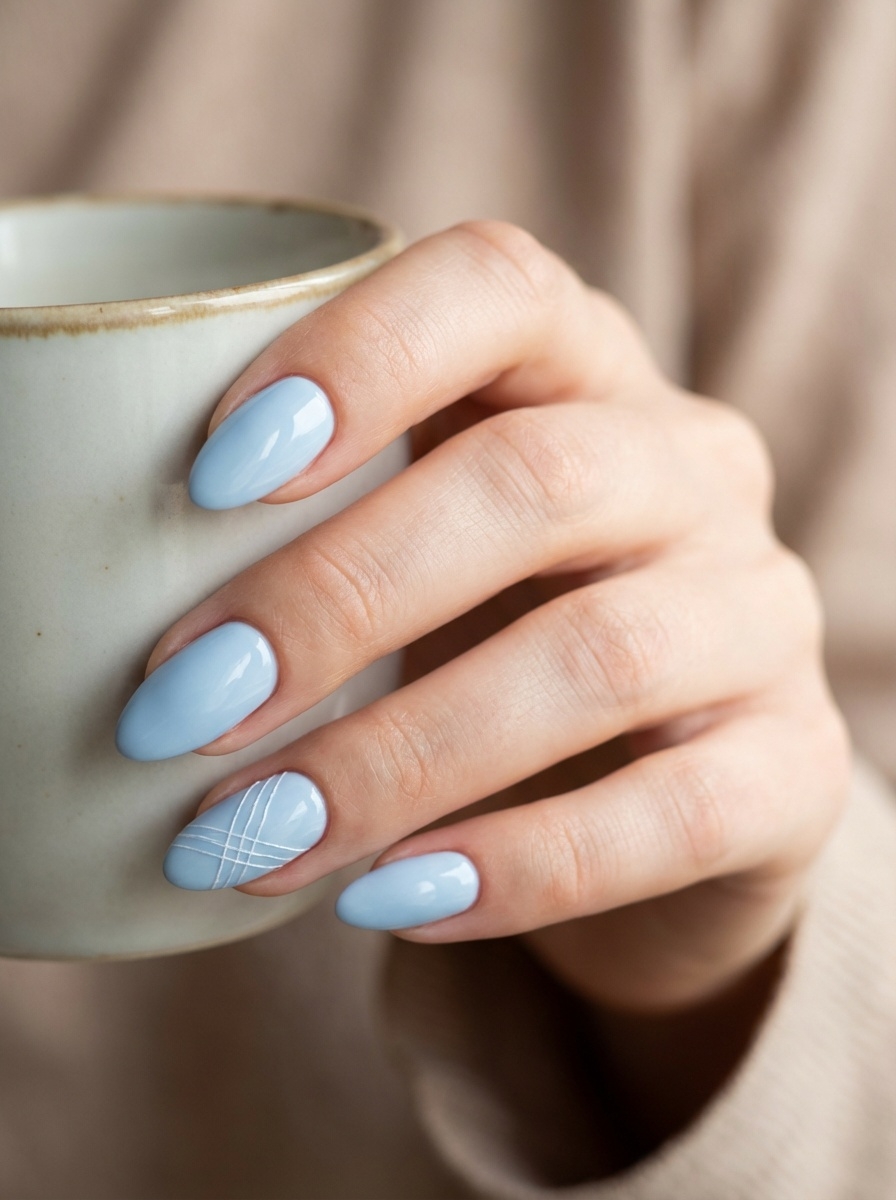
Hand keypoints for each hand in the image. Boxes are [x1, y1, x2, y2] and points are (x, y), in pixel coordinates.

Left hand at [121, 222, 849, 1022]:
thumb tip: (85, 598)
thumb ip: (300, 531)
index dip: (356, 358)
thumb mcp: (409, 543)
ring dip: (398, 756)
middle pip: (533, 485)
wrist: (657, 782)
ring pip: (601, 654)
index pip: (497, 291)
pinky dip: (520, 864)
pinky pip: (677, 810)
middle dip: (337, 598)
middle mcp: (691, 467)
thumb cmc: (489, 633)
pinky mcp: (794, 762)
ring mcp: (760, 613)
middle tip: (179, 712)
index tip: (207, 481)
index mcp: (584, 375)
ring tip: (250, 839)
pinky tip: (392, 903)